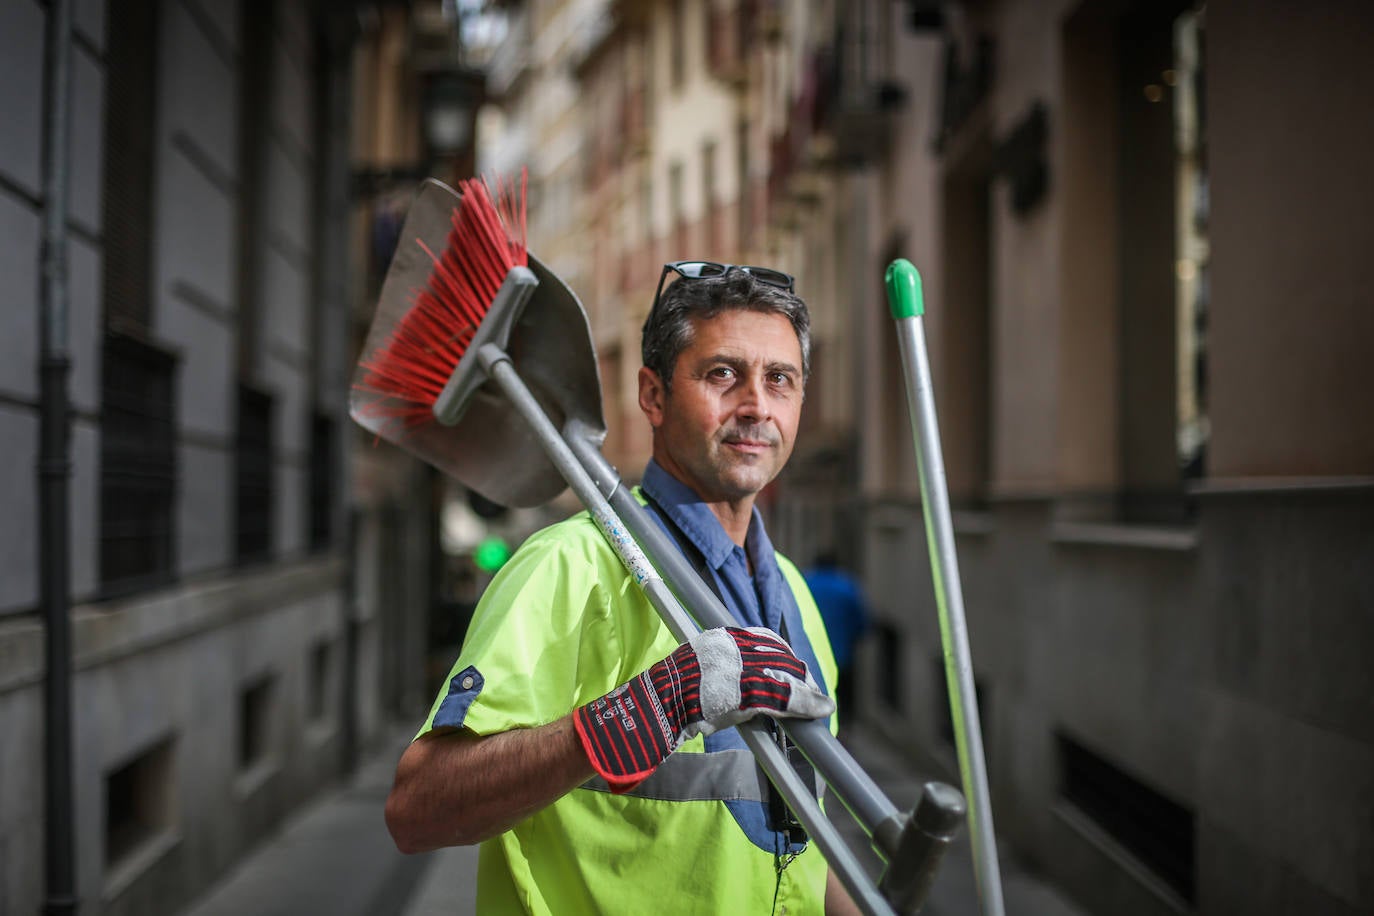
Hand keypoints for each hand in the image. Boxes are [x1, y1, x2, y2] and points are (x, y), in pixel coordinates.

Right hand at [573, 626, 833, 791]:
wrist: (655, 710)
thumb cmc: (674, 698)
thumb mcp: (702, 672)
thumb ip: (725, 670)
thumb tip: (745, 683)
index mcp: (720, 637)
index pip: (765, 638)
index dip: (784, 656)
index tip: (794, 669)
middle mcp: (732, 644)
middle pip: (779, 654)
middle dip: (798, 673)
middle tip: (810, 692)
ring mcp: (739, 665)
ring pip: (786, 673)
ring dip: (806, 691)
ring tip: (818, 704)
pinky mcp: (746, 689)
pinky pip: (784, 694)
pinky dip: (806, 704)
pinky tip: (820, 710)